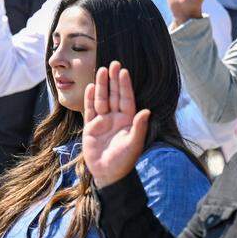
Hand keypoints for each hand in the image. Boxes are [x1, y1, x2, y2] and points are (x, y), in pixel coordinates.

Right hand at [82, 61, 149, 188]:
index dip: (124, 85)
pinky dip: (90, 99)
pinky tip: (90, 87)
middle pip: (114, 95)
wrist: (107, 173)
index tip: (124, 71)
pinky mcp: (91, 127)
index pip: (126, 98)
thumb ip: (139, 127)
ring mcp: (103, 121)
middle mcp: (116, 118)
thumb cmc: (123, 160)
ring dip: (101, 85)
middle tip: (113, 64)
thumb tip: (147, 111)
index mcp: (128, 120)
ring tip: (101, 70)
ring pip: (102, 99)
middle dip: (113, 80)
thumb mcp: (133, 144)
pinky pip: (90, 110)